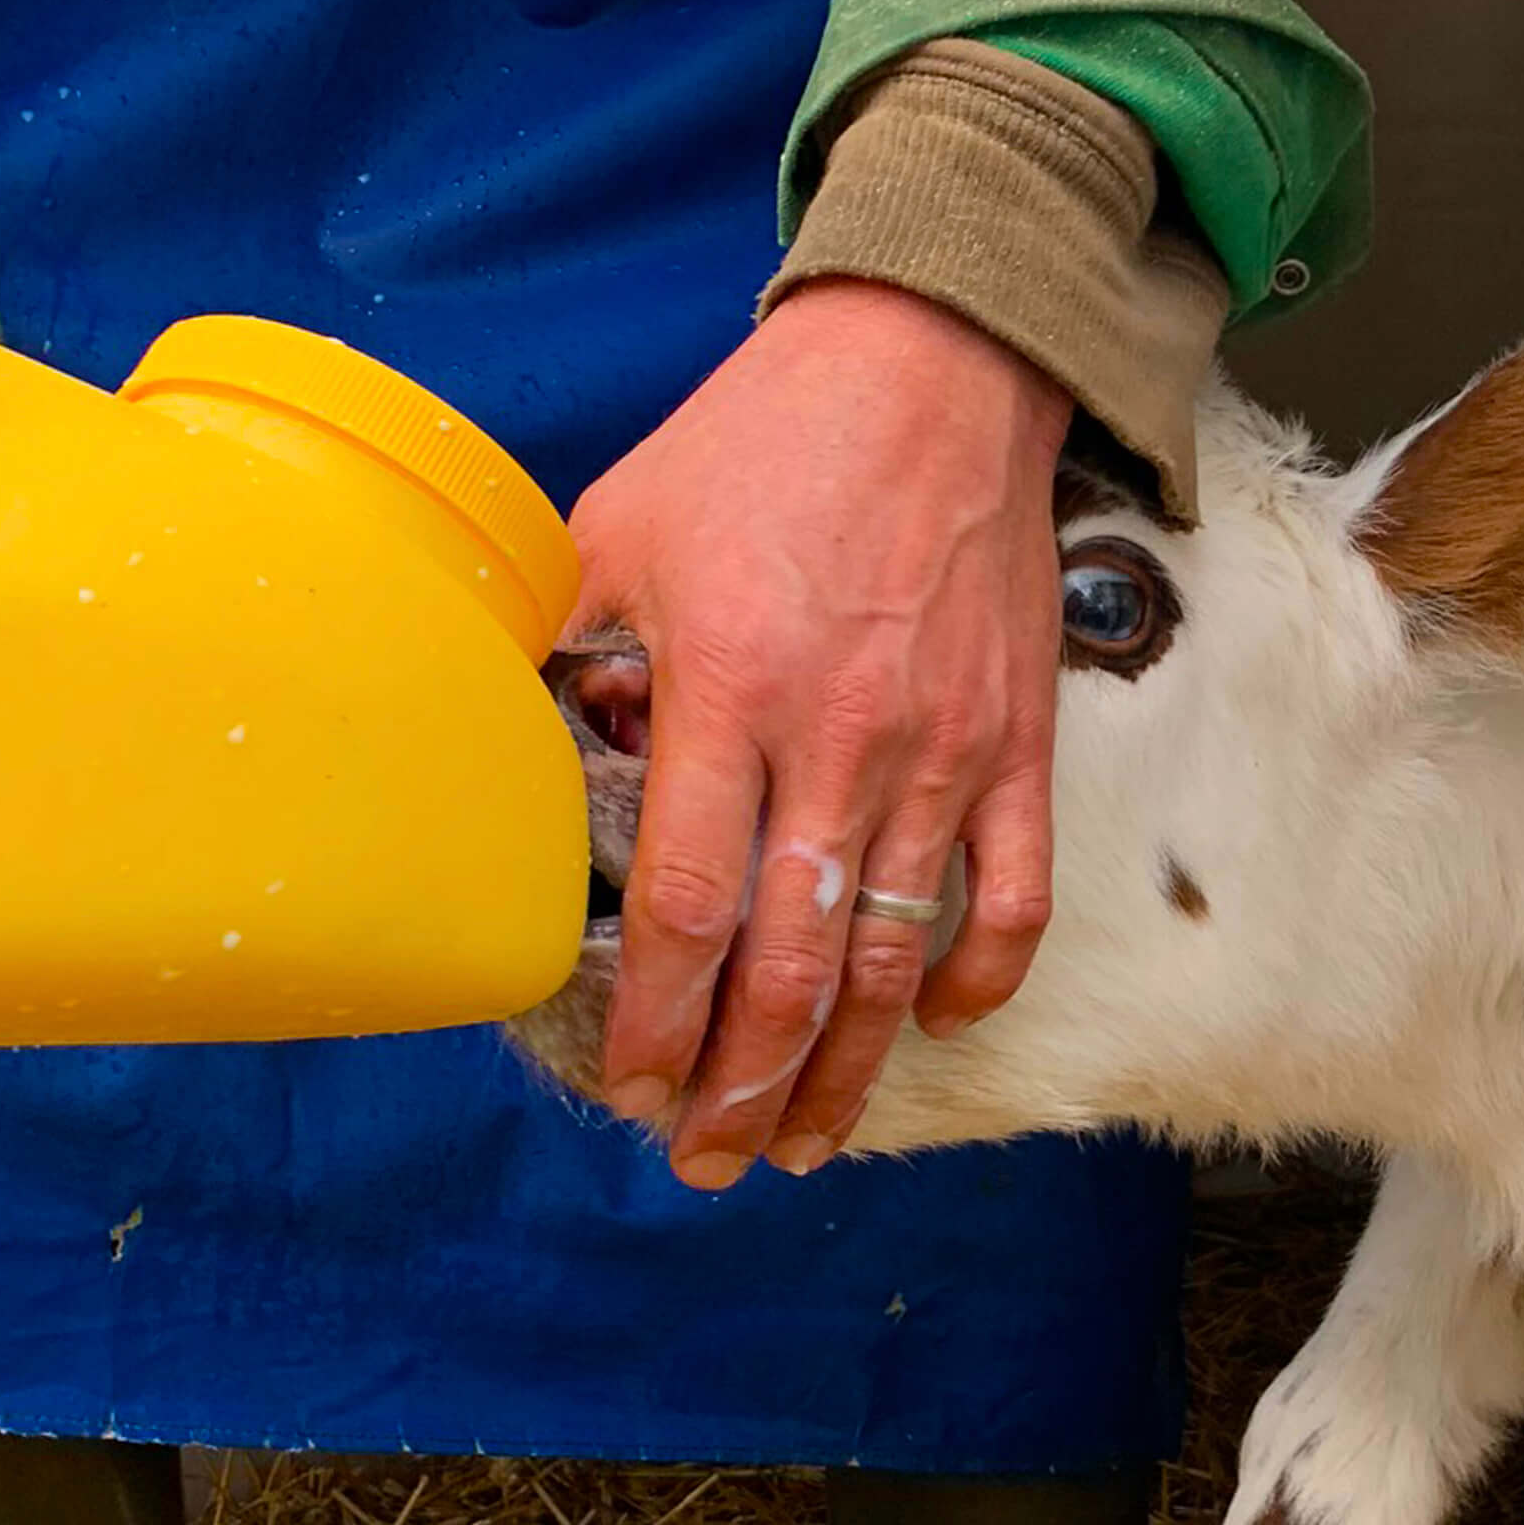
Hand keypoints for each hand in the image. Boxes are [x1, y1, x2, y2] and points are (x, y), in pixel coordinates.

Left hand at [568, 278, 1068, 1187]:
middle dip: (743, 1087)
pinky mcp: (1018, 743)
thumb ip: (562, 646)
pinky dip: (974, 976)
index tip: (629, 1088)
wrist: (935, 364)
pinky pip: (1010, 896)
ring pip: (894, 957)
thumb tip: (505, 754)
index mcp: (726, 690)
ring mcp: (942, 751)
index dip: (658, 1021)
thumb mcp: (616, 523)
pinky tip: (927, 1026)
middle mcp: (840, 740)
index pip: (691, 907)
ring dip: (847, 1070)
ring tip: (803, 1142)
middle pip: (792, 967)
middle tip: (705, 1160)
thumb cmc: (763, 444)